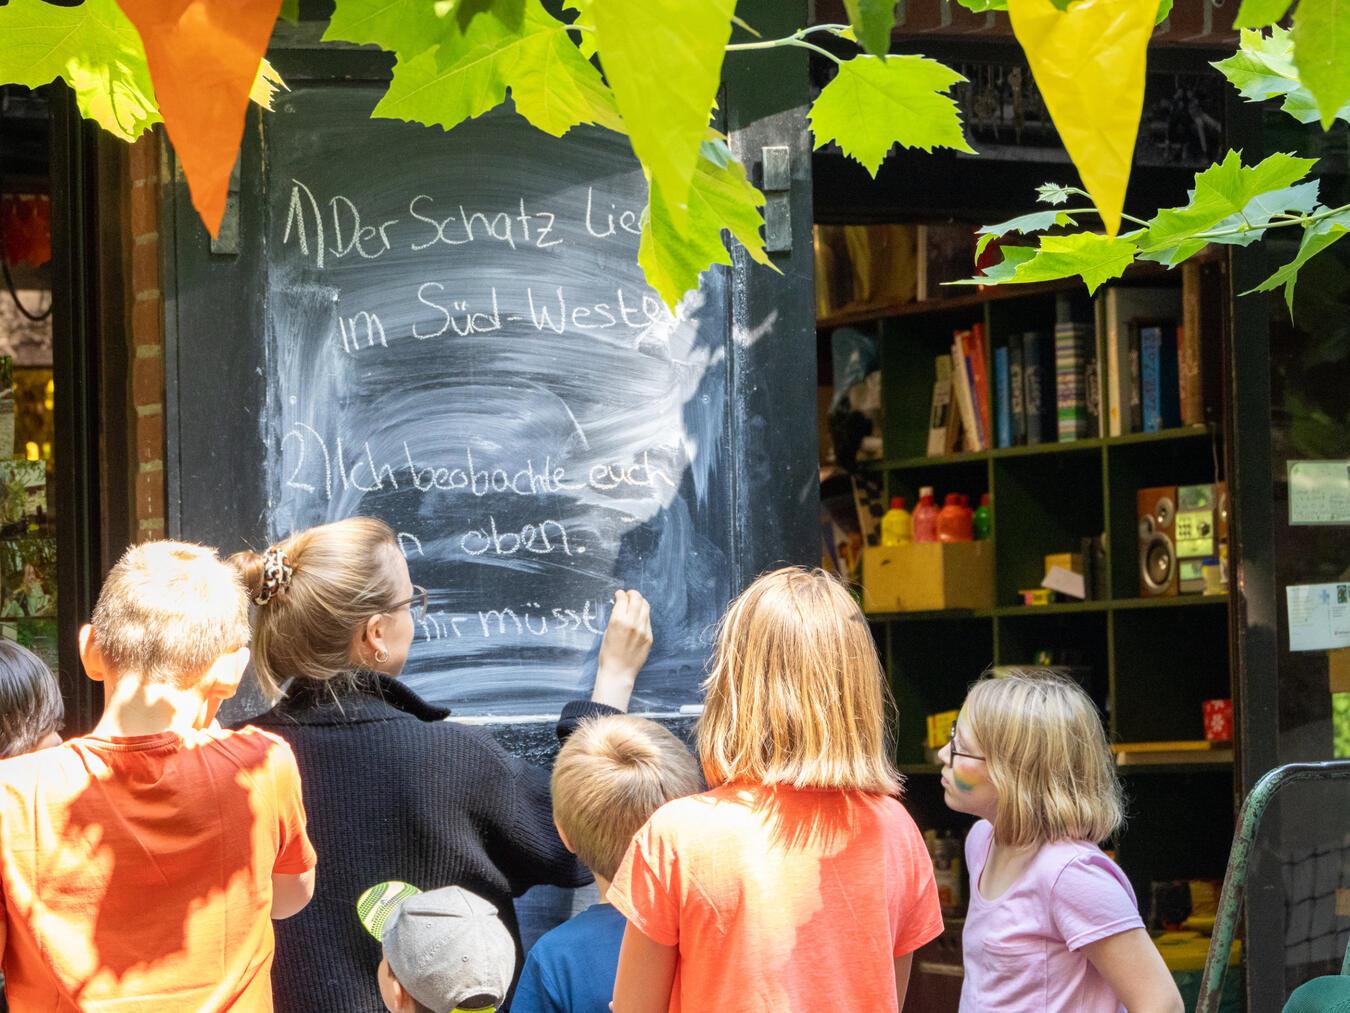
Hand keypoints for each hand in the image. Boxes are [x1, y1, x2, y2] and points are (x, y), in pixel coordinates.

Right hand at [593, 590, 651, 710]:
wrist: (618, 672)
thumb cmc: (608, 654)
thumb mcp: (607, 632)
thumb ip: (616, 618)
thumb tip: (621, 606)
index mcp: (618, 621)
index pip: (623, 599)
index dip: (621, 594)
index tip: (619, 594)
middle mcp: (632, 623)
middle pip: (637, 599)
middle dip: (632, 594)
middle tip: (629, 595)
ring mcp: (643, 630)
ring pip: (645, 608)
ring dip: (640, 602)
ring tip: (636, 603)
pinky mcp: (649, 637)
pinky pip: (648, 620)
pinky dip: (643, 615)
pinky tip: (639, 617)